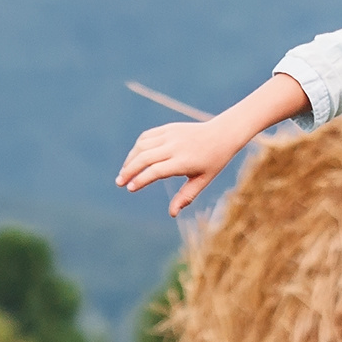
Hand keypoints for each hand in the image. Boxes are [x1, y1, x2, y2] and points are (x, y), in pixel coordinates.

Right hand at [117, 118, 247, 215]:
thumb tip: (172, 214)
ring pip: (142, 145)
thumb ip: (186, 196)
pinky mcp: (168, 128)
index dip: (141, 179)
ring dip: (130, 159)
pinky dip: (137, 147)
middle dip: (129, 170)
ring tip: (124, 172)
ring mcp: (170, 135)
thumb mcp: (202, 181)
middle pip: (144, 158)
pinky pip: (147, 136)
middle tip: (119, 183)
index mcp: (184, 161)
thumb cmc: (213, 161)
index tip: (130, 188)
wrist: (222, 134)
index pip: (156, 171)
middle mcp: (175, 146)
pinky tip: (133, 158)